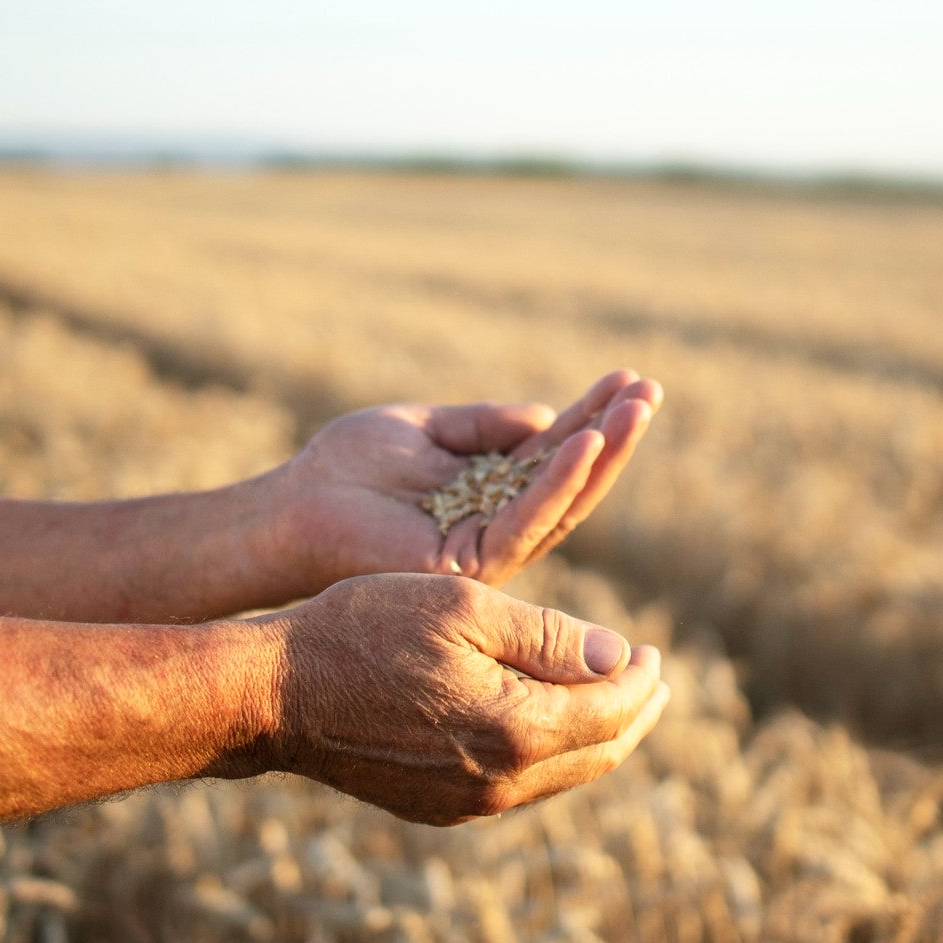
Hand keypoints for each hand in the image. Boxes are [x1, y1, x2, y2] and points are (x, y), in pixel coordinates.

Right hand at [253, 573, 668, 824]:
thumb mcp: (464, 608)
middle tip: (653, 680)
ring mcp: (467, 805)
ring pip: (562, 776)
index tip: (654, 650)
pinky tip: (545, 724)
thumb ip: (550, 637)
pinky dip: (549, 754)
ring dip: (595, 737)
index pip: (612, 711)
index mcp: (516, 730)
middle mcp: (501, 783)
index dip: (642, 679)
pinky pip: (519, 787)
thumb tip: (621, 658)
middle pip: (599, 754)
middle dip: (634, 715)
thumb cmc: (364, 631)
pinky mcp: (438, 808)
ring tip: (612, 700)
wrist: (274, 695)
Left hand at [280, 370, 660, 589]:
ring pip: (562, 503)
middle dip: (614, 436)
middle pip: (572, 481)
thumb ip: (483, 424)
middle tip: (651, 391)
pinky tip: (584, 443)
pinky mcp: (470, 563)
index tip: (629, 379)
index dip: (593, 417)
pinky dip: (557, 482)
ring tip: (634, 410)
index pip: (555, 453)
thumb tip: (547, 416)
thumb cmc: (346, 468)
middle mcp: (498, 524)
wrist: (291, 508)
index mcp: (490, 492)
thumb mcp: (424, 427)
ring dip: (601, 454)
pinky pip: (525, 520)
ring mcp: (488, 549)